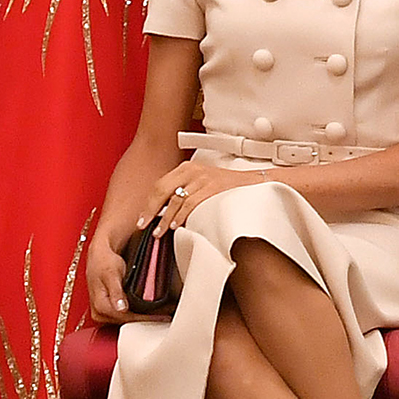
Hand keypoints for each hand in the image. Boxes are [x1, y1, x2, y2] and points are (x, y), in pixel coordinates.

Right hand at [84, 215, 173, 322]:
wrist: (99, 256)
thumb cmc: (105, 262)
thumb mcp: (111, 274)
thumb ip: (116, 291)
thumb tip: (121, 308)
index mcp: (100, 305)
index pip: (125, 318)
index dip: (145, 318)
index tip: (161, 317)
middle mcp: (100, 313)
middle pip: (127, 322)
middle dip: (147, 319)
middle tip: (167, 316)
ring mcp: (105, 313)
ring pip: (128, 321)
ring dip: (145, 318)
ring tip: (164, 314)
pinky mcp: (110, 310)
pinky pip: (127, 316)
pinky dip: (140, 314)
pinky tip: (153, 311)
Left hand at [142, 161, 264, 231]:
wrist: (256, 183)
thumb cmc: (228, 187)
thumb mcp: (202, 182)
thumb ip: (184, 191)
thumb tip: (163, 211)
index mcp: (187, 168)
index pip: (160, 185)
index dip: (148, 203)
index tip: (143, 218)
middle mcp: (193, 170)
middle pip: (162, 190)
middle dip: (151, 210)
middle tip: (144, 225)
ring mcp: (203, 178)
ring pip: (175, 199)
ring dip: (165, 218)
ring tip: (160, 231)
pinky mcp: (213, 187)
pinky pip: (191, 203)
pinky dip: (181, 216)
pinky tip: (176, 225)